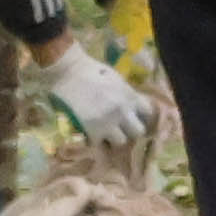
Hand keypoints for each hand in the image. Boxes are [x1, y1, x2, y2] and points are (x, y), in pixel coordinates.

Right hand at [34, 37, 150, 147]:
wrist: (67, 74)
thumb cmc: (90, 71)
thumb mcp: (115, 78)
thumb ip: (126, 94)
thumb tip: (132, 107)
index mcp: (130, 96)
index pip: (148, 113)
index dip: (140, 115)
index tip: (133, 116)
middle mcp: (123, 111)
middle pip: (138, 132)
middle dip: (130, 130)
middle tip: (120, 127)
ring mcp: (109, 123)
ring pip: (121, 141)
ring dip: (114, 137)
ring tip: (104, 130)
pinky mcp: (93, 132)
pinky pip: (101, 144)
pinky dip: (96, 140)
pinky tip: (90, 131)